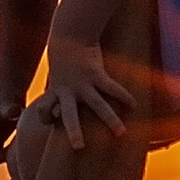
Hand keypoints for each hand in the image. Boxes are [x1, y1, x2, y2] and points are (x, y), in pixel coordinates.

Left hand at [41, 32, 138, 150]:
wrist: (70, 32)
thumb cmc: (64, 56)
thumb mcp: (56, 74)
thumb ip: (60, 90)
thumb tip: (64, 103)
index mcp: (55, 92)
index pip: (45, 111)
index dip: (46, 117)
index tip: (52, 120)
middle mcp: (68, 91)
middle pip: (69, 115)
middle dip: (73, 131)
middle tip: (79, 147)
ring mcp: (82, 83)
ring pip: (97, 105)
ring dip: (110, 119)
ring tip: (121, 133)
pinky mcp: (96, 73)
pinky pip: (112, 88)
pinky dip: (123, 96)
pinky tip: (134, 105)